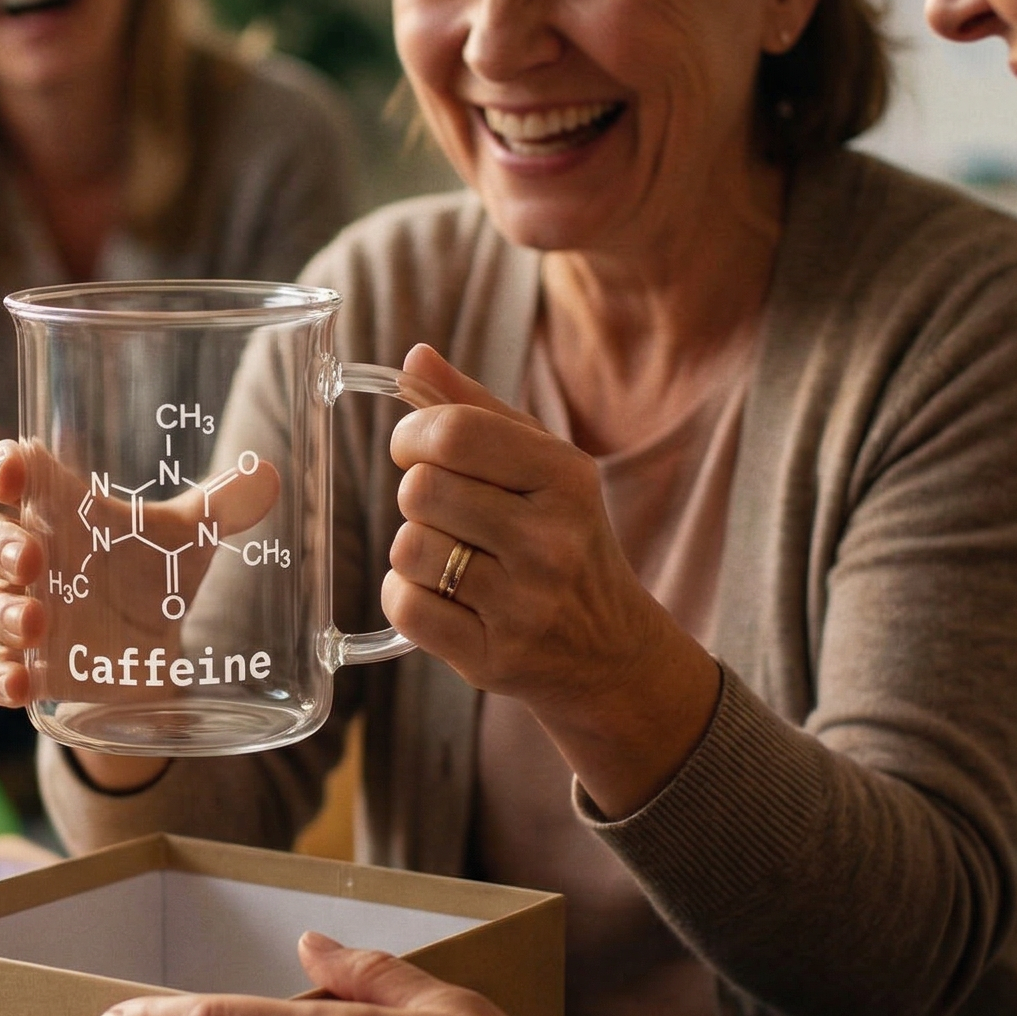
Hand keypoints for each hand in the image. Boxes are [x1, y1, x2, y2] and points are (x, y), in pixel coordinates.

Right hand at [0, 435, 277, 791]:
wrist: (151, 659)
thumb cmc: (150, 577)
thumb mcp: (185, 542)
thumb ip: (220, 508)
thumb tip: (268, 476)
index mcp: (57, 514)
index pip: (14, 476)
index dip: (3, 466)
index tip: (11, 469)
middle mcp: (30, 562)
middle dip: (1, 545)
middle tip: (35, 557)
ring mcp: (23, 617)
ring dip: (2, 613)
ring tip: (36, 622)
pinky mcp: (31, 672)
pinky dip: (0, 678)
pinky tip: (19, 684)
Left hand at [385, 345, 719, 818]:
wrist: (611, 652)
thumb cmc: (564, 540)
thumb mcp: (541, 466)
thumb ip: (474, 409)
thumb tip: (414, 357)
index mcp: (566, 477)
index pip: (453, 432)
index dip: (412, 436)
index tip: (415, 450)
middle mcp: (552, 540)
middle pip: (420, 490)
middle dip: (417, 497)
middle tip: (445, 513)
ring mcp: (525, 604)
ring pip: (407, 548)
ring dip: (414, 551)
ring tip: (453, 560)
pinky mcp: (494, 658)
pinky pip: (405, 606)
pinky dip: (408, 599)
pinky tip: (445, 599)